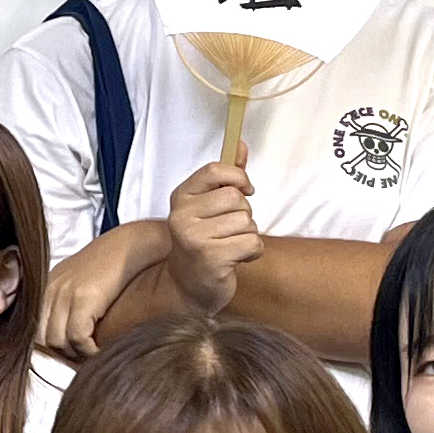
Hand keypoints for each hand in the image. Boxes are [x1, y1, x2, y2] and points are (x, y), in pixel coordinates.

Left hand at [36, 223, 154, 357]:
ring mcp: (63, 293)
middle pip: (42, 339)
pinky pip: (77, 338)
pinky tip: (101, 351)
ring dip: (76, 356)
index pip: (34, 330)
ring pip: (58, 342)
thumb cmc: (113, 269)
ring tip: (92, 357)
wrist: (130, 246)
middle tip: (82, 362)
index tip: (68, 358)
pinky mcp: (82, 298)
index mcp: (44, 288)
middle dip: (62, 356)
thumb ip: (66, 306)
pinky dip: (89, 351)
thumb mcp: (80, 284)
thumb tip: (63, 341)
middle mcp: (48, 290)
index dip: (50, 350)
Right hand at [160, 163, 264, 317]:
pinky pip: (252, 243)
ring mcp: (194, 237)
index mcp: (181, 197)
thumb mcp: (209, 207)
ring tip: (231, 245)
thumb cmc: (204, 242)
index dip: (238, 178)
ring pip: (247, 222)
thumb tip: (241, 146)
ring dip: (248, 235)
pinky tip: (236, 258)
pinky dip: (252, 252)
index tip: (245, 190)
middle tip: (230, 229)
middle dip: (244, 214)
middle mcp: (182, 216)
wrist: (188, 286)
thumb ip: (226, 177)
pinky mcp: (211, 258)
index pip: (215, 171)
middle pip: (236, 198)